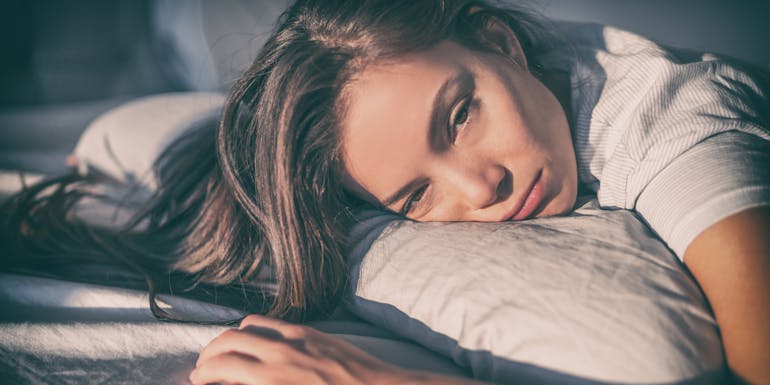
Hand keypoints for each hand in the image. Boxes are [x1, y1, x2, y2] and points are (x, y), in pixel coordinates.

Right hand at [189, 314, 403, 384]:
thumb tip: (237, 382)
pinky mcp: (311, 331)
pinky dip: (255, 328)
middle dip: (208, 354)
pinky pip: (273, 321)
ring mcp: (296, 338)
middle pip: (227, 341)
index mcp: (272, 379)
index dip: (202, 374)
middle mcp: (280, 354)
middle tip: (203, 367)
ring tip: (225, 351)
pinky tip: (257, 341)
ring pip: (248, 324)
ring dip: (230, 336)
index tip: (196, 380)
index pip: (221, 367)